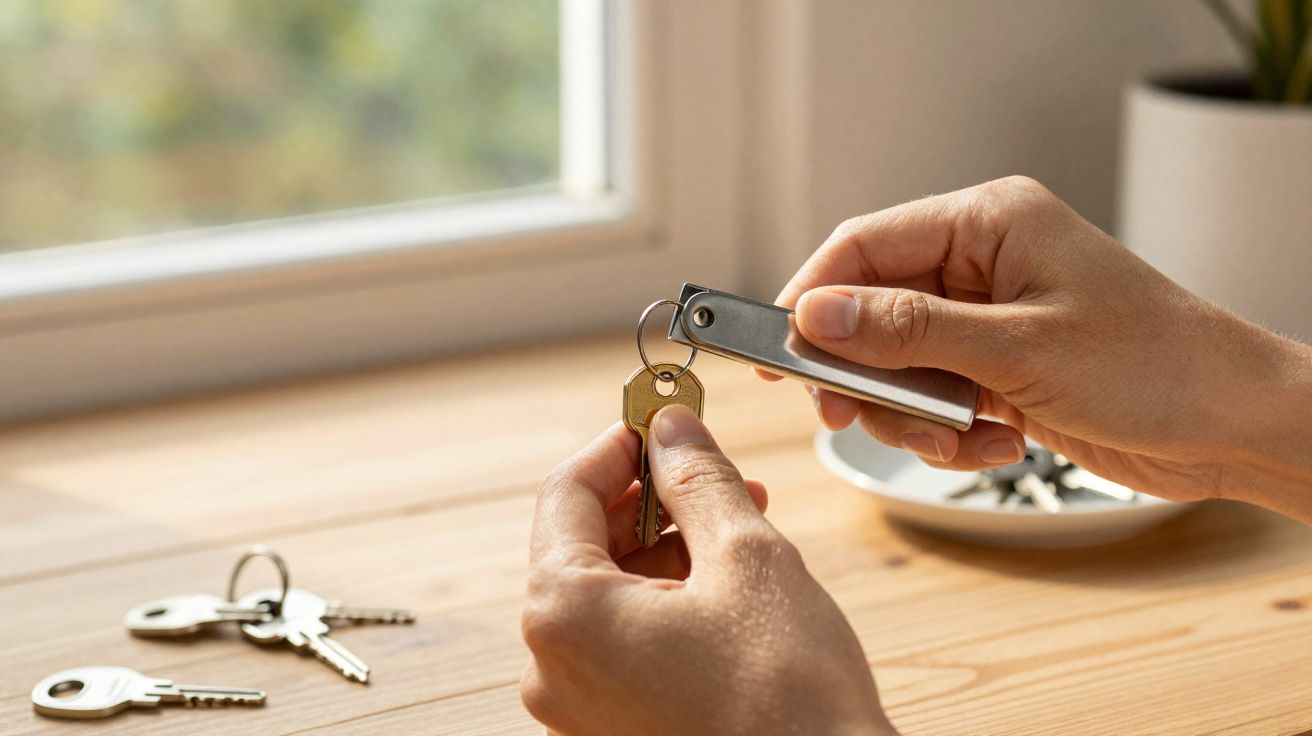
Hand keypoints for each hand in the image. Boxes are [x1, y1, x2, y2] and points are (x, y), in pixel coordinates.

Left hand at [522, 407, 894, 735]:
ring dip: (664, 546)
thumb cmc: (789, 700)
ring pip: (605, 592)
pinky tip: (722, 582)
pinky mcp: (612, 729)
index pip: (565, 492)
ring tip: (735, 522)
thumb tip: (672, 430)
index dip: (619, 445)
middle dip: (649, 497)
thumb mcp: (747, 559)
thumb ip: (698, 480)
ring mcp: (578, 708)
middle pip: (580, 543)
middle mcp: (551, 668)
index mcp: (564, 615)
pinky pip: (621, 640)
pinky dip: (663, 599)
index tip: (662, 421)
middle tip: (710, 469)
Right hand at [774, 176, 1311, 518]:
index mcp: (988, 222)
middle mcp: (983, 262)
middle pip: (873, 309)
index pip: (865, 245)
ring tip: (956, 439)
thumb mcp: (1017, 348)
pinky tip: (998, 442)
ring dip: (912, 414)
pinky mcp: (1001, 366)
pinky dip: (951, 431)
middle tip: (848, 414)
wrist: (1234, 424)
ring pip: (898, 363)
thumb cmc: (1152, 366)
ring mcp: (991, 317)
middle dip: (864, 370)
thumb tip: (817, 315)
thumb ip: (907, 331)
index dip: (812, 296)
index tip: (777, 351)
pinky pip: (936, 397)